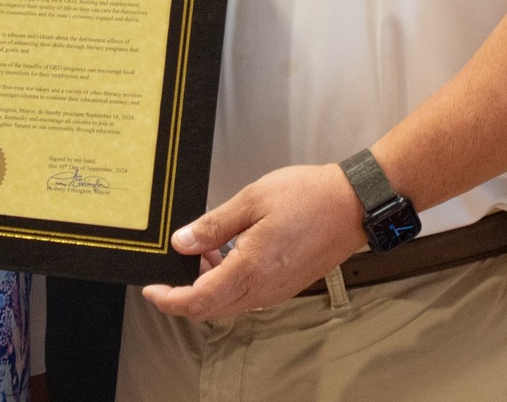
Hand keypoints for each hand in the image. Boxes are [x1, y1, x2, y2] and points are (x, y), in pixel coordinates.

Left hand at [141, 163, 369, 319]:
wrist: (354, 205)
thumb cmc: (308, 197)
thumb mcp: (252, 200)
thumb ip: (213, 226)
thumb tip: (181, 242)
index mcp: (249, 270)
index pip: (197, 301)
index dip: (169, 299)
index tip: (152, 289)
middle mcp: (262, 289)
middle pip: (211, 309)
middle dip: (186, 293)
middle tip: (175, 266)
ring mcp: (277, 290)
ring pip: (231, 303)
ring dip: (210, 286)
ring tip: (206, 250)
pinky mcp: (288, 284)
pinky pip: (250, 294)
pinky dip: (231, 282)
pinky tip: (232, 253)